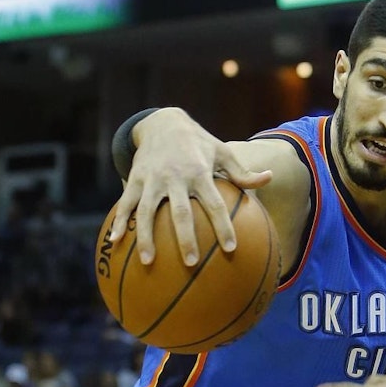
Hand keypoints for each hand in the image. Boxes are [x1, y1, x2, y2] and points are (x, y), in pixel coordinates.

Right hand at [107, 108, 271, 265]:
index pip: (214, 204)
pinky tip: (115, 242)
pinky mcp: (135, 179)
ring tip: (149, 262)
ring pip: (147, 212)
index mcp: (200, 173)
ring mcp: (152, 179)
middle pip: (180, 213)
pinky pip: (125, 204)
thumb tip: (270, 178)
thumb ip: (243, 172)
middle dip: (185, 239)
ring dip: (146, 238)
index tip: (231, 248)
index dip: (223, 226)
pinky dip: (120, 221)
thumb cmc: (199, 143)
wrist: (163, 122)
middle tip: (191, 264)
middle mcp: (175, 177)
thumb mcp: (223, 152)